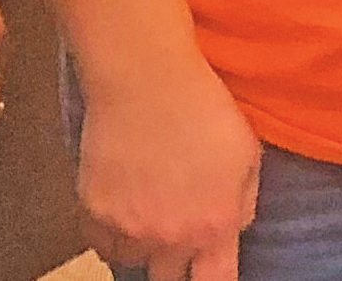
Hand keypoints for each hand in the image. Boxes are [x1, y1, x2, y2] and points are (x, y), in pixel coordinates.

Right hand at [76, 60, 261, 280]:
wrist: (146, 79)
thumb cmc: (203, 106)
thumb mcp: (247, 153)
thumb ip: (244, 201)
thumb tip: (233, 225)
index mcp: (213, 225)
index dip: (211, 278)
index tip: (207, 269)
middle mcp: (170, 236)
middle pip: (169, 277)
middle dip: (176, 260)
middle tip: (176, 232)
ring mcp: (128, 227)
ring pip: (133, 261)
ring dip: (143, 246)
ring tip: (148, 217)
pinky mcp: (94, 210)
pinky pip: (100, 244)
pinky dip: (110, 235)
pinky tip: (121, 211)